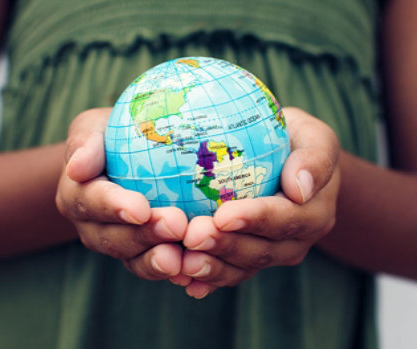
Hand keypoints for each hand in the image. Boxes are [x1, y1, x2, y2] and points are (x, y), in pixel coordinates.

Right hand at [56, 108, 188, 280]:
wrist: (124, 159)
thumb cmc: (110, 136)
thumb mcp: (92, 127)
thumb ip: (85, 143)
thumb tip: (77, 167)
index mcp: (76, 196)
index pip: (91, 202)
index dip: (115, 207)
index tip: (141, 208)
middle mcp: (91, 227)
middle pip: (114, 238)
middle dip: (144, 236)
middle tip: (177, 225)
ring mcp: (117, 245)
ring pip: (134, 260)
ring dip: (158, 260)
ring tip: (182, 259)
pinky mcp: (141, 255)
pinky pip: (155, 268)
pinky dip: (175, 270)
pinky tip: (195, 268)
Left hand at [179, 107, 340, 298]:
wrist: (287, 164)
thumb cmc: (294, 140)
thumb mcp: (313, 137)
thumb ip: (315, 159)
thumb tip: (299, 187)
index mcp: (313, 212)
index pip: (284, 219)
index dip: (253, 220)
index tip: (222, 216)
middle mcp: (295, 241)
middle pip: (260, 251)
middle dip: (224, 246)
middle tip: (191, 236)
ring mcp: (271, 255)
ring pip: (241, 268)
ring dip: (211, 267)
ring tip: (183, 263)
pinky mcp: (249, 262)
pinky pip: (228, 275)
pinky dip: (207, 281)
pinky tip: (184, 281)